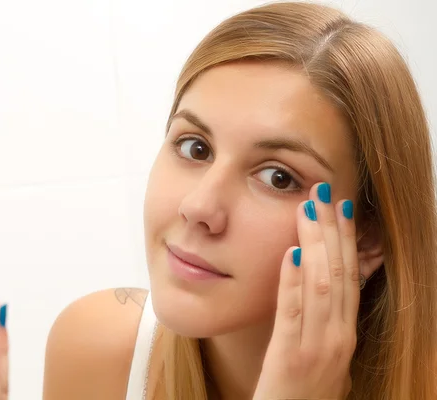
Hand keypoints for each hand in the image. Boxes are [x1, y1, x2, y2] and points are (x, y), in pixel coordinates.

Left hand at [253, 183, 357, 399]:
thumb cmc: (303, 393)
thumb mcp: (324, 356)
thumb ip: (325, 324)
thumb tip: (325, 290)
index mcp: (345, 334)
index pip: (349, 277)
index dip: (346, 240)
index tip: (339, 207)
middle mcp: (339, 338)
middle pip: (339, 273)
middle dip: (331, 230)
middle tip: (323, 193)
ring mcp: (318, 348)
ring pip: (322, 286)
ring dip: (315, 243)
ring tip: (308, 210)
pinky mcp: (291, 358)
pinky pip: (293, 312)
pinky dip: (293, 280)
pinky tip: (290, 252)